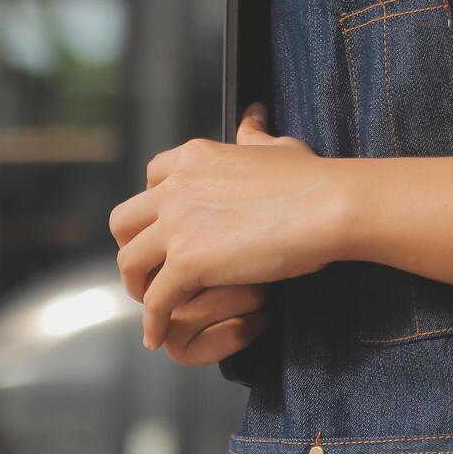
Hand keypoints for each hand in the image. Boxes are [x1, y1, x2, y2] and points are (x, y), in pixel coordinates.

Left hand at [109, 102, 349, 355]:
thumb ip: (254, 135)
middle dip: (132, 244)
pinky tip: (158, 337)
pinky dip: (153, 323)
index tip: (167, 226)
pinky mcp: (186, 263)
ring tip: (152, 306)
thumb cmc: (312, 178)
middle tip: (150, 268)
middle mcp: (175, 187)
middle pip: (124, 220)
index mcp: (194, 157)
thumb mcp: (277, 146)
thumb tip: (252, 116)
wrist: (327, 205)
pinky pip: (155, 300)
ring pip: (129, 261)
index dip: (155, 205)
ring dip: (136, 285)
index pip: (151, 176)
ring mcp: (177, 225)